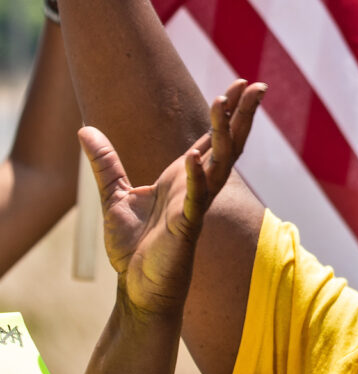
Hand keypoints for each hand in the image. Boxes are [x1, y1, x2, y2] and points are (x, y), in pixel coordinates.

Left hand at [86, 78, 264, 320]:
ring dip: (223, 132)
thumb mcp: (113, 196)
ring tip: (223, 101)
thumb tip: (85, 130)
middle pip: (228, 144)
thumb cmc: (133, 248)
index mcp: (186, 178)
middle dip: (243, 114)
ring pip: (219, 163)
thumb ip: (104, 163)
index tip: (242, 85)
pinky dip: (195, 178)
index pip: (213, 139)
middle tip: (257, 84)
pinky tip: (192, 157)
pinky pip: (195, 199)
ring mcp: (196, 206)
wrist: (137, 289)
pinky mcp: (186, 228)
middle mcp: (198, 188)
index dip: (228, 112)